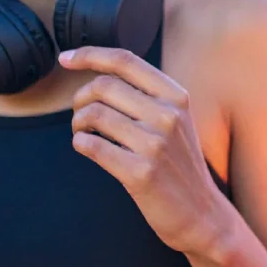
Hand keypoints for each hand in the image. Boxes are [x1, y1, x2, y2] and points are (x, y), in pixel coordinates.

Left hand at [62, 46, 232, 257]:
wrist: (201, 212)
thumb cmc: (179, 164)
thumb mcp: (177, 120)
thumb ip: (149, 96)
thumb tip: (100, 74)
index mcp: (177, 96)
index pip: (126, 61)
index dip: (90, 55)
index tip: (65, 58)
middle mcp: (168, 115)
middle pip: (103, 86)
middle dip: (80, 98)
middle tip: (80, 114)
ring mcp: (155, 144)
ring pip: (93, 114)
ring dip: (77, 123)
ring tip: (84, 132)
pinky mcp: (139, 172)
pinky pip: (91, 146)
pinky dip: (80, 144)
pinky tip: (88, 148)